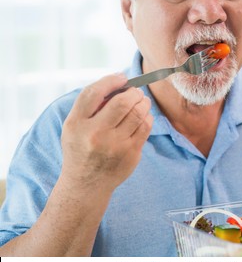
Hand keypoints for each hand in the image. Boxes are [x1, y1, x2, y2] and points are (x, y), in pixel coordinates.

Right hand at [59, 73, 152, 194]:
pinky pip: (146, 127)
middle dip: (133, 92)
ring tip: (142, 101)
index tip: (122, 77)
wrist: (86, 184)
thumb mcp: (73, 126)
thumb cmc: (81, 149)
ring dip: (143, 102)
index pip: (94, 93)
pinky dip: (147, 117)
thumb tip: (118, 83)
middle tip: (136, 92)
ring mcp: (115, 146)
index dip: (111, 80)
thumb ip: (89, 105)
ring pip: (138, 113)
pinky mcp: (131, 154)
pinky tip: (144, 116)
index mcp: (77, 124)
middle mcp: (95, 135)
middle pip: (122, 102)